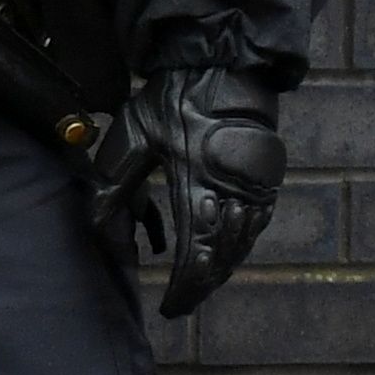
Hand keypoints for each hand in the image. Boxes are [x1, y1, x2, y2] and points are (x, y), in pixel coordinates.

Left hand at [118, 53, 286, 318]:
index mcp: (199, 187)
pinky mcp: (269, 181)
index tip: (169, 309)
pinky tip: (219, 253)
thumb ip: (114, 189)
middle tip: (181, 303)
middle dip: (201, 286)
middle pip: (222, 259)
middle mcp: (236, 195)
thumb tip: (105, 239)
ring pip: (241, 246)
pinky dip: (235, 246)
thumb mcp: (131, 138)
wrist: (222, 65)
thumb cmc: (171, 100)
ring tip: (195, 283)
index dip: (184, 291)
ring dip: (218, 268)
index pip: (196, 258)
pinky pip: (254, 228)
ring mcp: (258, 190)